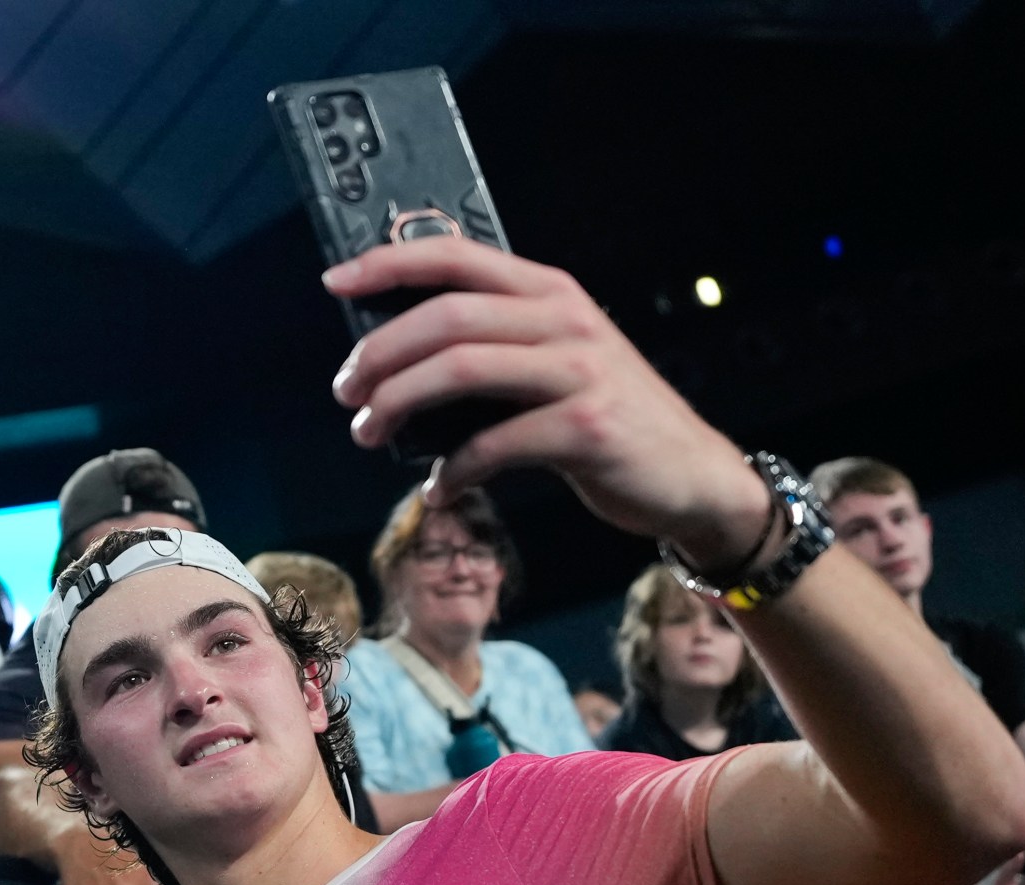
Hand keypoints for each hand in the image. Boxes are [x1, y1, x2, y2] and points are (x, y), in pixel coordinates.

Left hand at [326, 237, 768, 570]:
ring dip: (399, 404)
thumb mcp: (553, 360)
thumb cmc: (601, 417)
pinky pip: (493, 445)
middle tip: (346, 391)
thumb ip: (491, 344)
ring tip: (369, 432)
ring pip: (461, 370)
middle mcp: (565, 319)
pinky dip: (452, 470)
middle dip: (380, 353)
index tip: (335, 282)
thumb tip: (392, 357)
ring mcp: (580, 371)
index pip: (458, 255)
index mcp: (549, 291)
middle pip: (447, 317)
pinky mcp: (586, 428)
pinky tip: (438, 489)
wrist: (690, 473)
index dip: (389, 263)